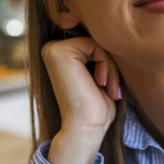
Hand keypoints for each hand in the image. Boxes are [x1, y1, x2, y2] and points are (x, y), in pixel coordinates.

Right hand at [42, 37, 120, 163]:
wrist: (86, 127)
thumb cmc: (96, 107)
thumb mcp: (98, 75)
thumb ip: (98, 55)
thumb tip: (112, 36)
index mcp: (58, 55)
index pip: (94, 44)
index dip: (107, 63)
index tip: (109, 87)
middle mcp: (51, 49)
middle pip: (96, 42)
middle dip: (110, 65)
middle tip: (112, 89)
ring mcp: (52, 49)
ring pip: (98, 43)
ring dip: (111, 67)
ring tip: (109, 88)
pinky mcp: (60, 51)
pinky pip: (96, 45)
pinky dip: (107, 64)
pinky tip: (101, 82)